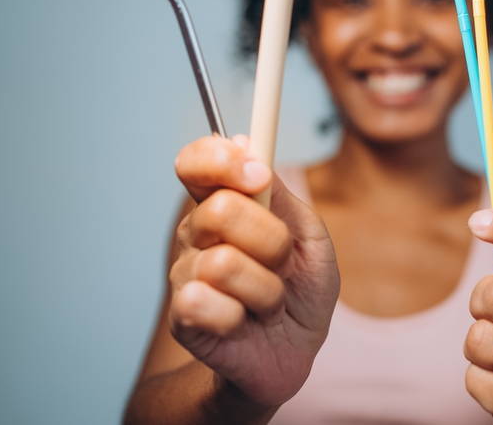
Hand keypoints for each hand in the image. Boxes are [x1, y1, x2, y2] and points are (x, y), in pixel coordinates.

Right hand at [169, 135, 339, 406]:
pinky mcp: (183, 317)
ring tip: (270, 302)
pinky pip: (207, 305)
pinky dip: (242, 318)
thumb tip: (245, 141)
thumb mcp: (309, 235)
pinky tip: (245, 324)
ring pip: (224, 265)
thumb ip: (279, 193)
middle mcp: (197, 234)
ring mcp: (185, 274)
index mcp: (225, 203)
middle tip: (283, 263)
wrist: (294, 352)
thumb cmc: (301, 290)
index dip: (220, 159)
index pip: (197, 162)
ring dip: (267, 289)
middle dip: (270, 241)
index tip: (257, 173)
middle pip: (219, 210)